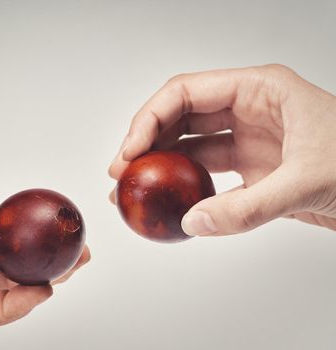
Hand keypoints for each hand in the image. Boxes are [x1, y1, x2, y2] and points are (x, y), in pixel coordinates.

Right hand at [109, 64, 335, 235]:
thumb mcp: (309, 181)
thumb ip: (248, 207)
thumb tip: (192, 222)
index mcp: (259, 90)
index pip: (186, 92)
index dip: (149, 119)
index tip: (129, 151)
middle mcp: (248, 110)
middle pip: (179, 117)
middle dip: (145, 142)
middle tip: (121, 173)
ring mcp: (248, 140)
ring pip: (188, 146)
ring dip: (159, 166)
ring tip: (132, 189)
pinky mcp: (252, 169)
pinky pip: (206, 174)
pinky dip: (185, 188)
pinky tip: (168, 203)